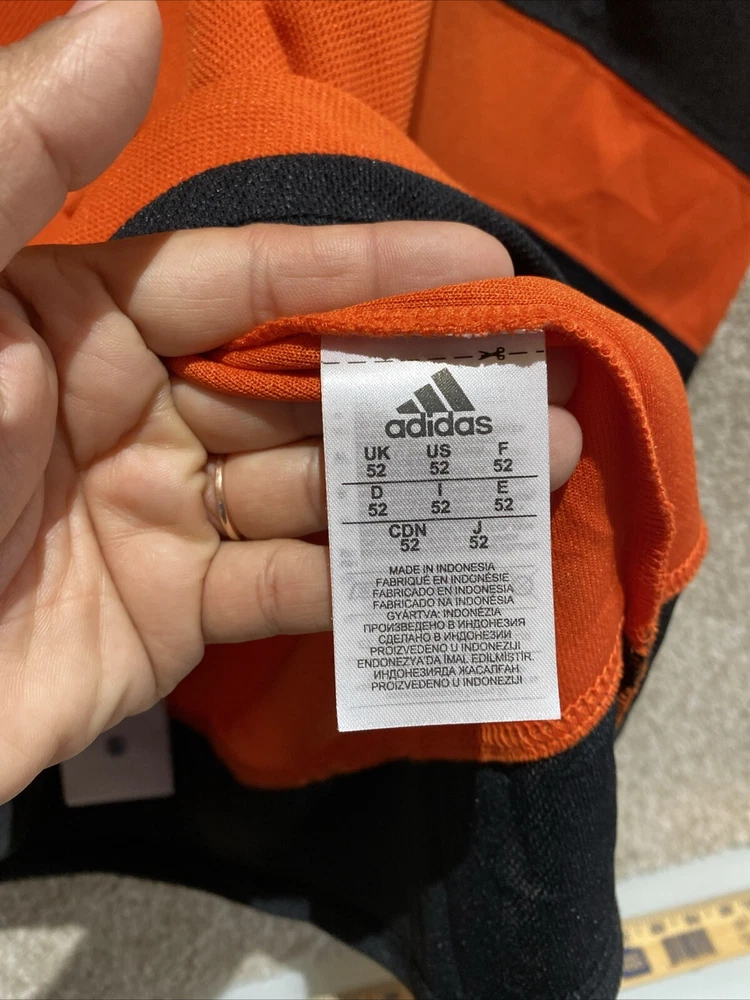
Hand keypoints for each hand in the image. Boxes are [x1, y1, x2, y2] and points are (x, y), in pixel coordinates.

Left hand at [0, 1, 580, 800]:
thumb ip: (15, 158)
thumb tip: (135, 13)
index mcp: (79, 320)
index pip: (249, 276)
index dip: (366, 267)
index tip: (482, 261)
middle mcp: (131, 411)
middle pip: (302, 388)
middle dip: (419, 388)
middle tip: (539, 390)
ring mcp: (158, 521)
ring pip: (312, 491)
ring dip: (420, 485)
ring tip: (537, 472)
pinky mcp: (172, 622)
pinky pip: (286, 594)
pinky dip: (364, 586)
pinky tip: (448, 570)